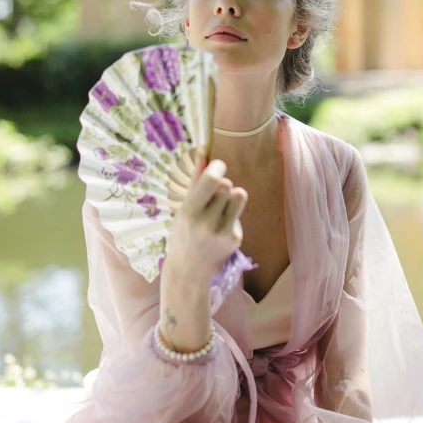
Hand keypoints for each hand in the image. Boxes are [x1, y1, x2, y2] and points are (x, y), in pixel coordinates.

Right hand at [165, 152, 247, 283]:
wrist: (188, 272)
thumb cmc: (184, 232)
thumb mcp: (183, 207)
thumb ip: (196, 179)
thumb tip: (203, 150)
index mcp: (189, 212)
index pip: (212, 180)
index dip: (218, 168)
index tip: (217, 166)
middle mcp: (206, 223)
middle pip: (227, 184)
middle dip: (222, 184)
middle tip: (213, 194)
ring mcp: (223, 232)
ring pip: (238, 195)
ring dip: (231, 196)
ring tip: (220, 207)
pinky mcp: (235, 239)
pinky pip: (238, 213)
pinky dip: (230, 215)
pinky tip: (219, 228)